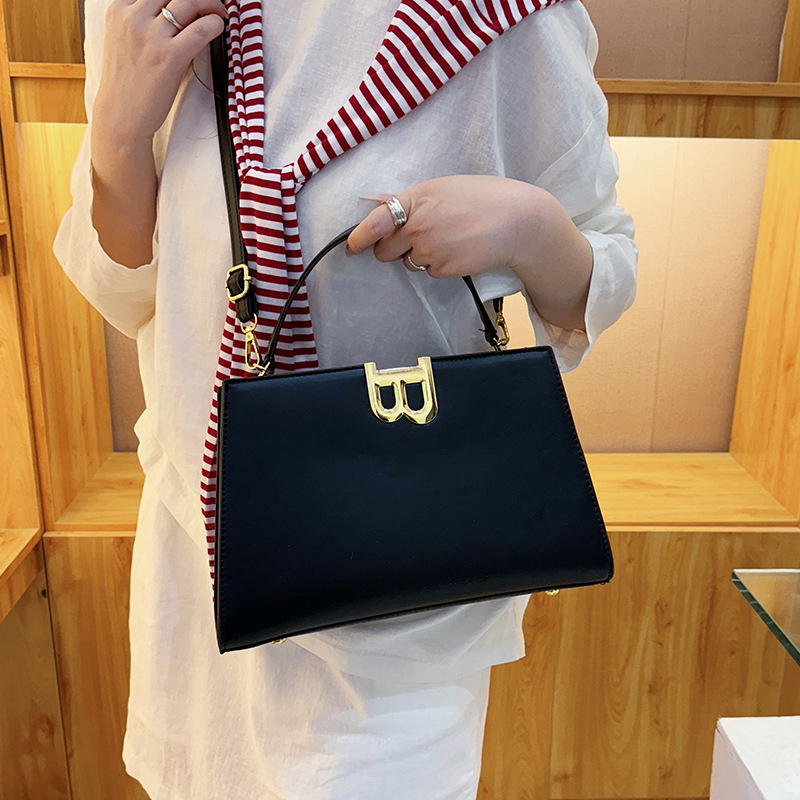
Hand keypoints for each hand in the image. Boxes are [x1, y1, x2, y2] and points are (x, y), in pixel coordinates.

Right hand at [93, 0, 226, 143]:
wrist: (121, 115)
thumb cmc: (126, 82)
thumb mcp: (122, 38)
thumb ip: (139, 19)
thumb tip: (169, 9)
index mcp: (118, 9)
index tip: (187, 0)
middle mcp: (133, 17)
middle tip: (207, 2)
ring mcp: (151, 36)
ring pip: (189, 0)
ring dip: (210, 2)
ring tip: (217, 12)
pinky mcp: (170, 57)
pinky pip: (201, 29)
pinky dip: (215, 23)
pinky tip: (218, 26)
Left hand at [346, 175, 592, 329]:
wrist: (518, 220)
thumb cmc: (484, 198)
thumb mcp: (445, 188)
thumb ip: (413, 201)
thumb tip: (385, 206)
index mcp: (416, 199)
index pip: (375, 221)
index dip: (359, 237)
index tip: (350, 247)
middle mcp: (418, 225)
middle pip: (386, 250)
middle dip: (394, 249)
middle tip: (419, 239)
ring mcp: (429, 249)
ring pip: (410, 263)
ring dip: (421, 256)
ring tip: (451, 239)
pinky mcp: (443, 268)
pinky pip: (430, 272)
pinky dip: (440, 265)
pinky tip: (460, 250)